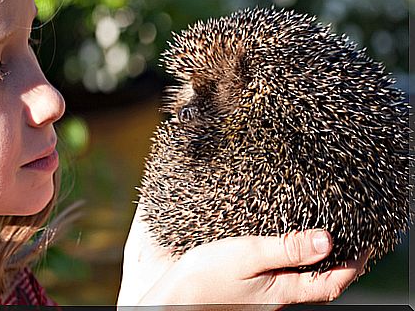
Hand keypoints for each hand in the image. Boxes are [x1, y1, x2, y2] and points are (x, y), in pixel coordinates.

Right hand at [117, 206, 367, 308]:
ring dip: (318, 264)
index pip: (330, 282)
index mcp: (282, 290)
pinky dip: (295, 264)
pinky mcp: (249, 290)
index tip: (367, 247)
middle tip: (351, 243)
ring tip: (324, 242)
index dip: (353, 267)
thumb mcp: (248, 256)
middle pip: (320, 284)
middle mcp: (277, 297)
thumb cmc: (206, 279)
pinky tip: (285, 251)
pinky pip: (283, 278)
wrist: (174, 299)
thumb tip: (326, 242)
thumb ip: (286, 249)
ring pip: (302, 281)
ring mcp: (263, 296)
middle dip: (340, 266)